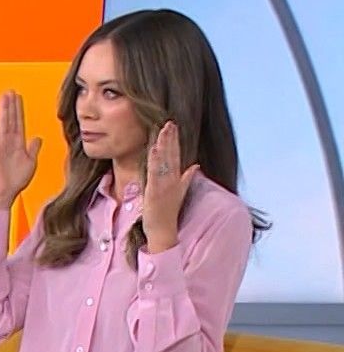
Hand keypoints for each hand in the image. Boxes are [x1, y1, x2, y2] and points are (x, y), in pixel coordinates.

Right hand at [0, 90, 42, 210]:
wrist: (6, 192)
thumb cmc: (17, 180)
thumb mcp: (31, 162)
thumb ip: (34, 149)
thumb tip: (38, 138)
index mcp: (19, 143)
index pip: (19, 121)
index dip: (19, 109)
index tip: (18, 98)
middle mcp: (9, 141)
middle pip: (11, 118)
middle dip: (11, 105)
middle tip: (10, 91)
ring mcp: (0, 144)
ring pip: (3, 122)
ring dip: (3, 108)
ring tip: (4, 95)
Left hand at [140, 121, 196, 251]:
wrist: (164, 229)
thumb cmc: (167, 212)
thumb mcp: (179, 192)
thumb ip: (187, 178)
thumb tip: (196, 166)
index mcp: (176, 178)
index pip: (176, 155)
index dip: (174, 141)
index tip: (173, 126)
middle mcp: (173, 180)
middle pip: (172, 155)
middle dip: (170, 138)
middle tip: (169, 122)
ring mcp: (166, 185)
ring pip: (165, 161)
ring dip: (164, 146)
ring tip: (163, 131)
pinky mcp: (156, 192)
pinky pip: (156, 173)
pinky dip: (156, 162)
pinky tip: (155, 150)